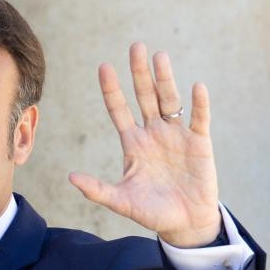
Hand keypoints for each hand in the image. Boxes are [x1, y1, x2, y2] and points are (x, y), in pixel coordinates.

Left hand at [68, 42, 220, 247]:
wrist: (184, 223)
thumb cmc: (152, 212)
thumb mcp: (121, 200)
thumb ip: (97, 189)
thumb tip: (70, 177)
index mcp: (133, 143)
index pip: (119, 110)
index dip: (112, 90)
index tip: (104, 66)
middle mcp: (154, 133)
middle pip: (145, 97)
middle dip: (139, 73)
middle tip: (136, 46)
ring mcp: (177, 135)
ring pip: (169, 100)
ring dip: (165, 79)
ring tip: (160, 56)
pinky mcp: (199, 142)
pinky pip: (198, 118)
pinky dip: (199, 104)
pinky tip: (196, 87)